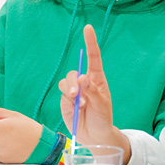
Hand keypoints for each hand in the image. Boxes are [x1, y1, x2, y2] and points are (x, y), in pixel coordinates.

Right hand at [58, 24, 129, 161]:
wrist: (94, 136)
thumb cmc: (103, 119)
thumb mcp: (102, 105)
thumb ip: (92, 91)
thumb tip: (82, 78)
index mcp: (97, 79)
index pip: (93, 57)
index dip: (90, 42)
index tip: (88, 28)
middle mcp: (85, 82)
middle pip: (74, 72)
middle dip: (73, 82)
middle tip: (77, 95)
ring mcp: (74, 91)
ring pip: (65, 81)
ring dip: (69, 91)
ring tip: (78, 104)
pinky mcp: (65, 100)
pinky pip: (61, 93)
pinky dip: (67, 100)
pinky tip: (76, 108)